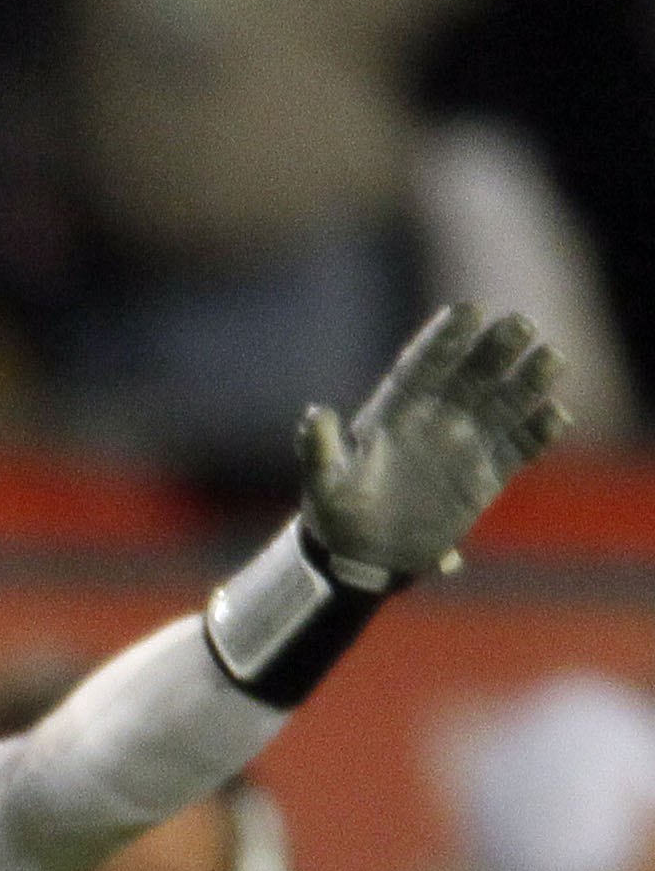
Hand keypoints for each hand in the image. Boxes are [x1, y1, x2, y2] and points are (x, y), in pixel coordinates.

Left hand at [297, 304, 570, 586]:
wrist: (364, 560)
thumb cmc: (337, 518)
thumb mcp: (324, 487)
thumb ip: (320, 452)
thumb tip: (315, 415)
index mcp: (396, 410)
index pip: (424, 365)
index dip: (445, 337)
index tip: (469, 310)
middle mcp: (438, 416)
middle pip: (473, 373)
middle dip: (496, 347)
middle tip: (520, 323)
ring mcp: (467, 442)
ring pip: (506, 401)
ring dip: (530, 380)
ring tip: (552, 357)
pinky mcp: (489, 473)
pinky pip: (521, 446)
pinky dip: (539, 432)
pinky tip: (555, 416)